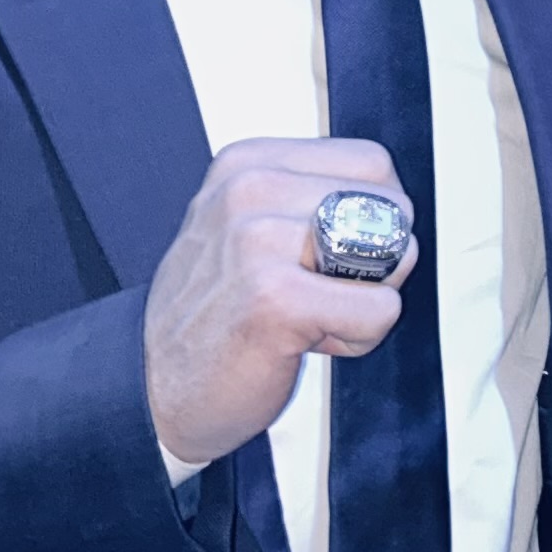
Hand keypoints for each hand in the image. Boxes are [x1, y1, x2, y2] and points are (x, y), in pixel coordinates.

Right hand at [144, 137, 420, 467]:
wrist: (153, 388)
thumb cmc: (218, 312)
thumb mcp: (253, 226)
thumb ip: (317, 199)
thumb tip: (398, 208)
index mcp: (249, 163)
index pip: (373, 164)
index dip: (374, 218)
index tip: (325, 255)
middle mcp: (249, 189)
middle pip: (393, 209)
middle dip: (376, 262)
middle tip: (315, 293)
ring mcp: (257, 240)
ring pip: (394, 259)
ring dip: (362, 304)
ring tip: (304, 317)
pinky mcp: (274, 297)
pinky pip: (380, 310)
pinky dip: (357, 339)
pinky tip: (301, 343)